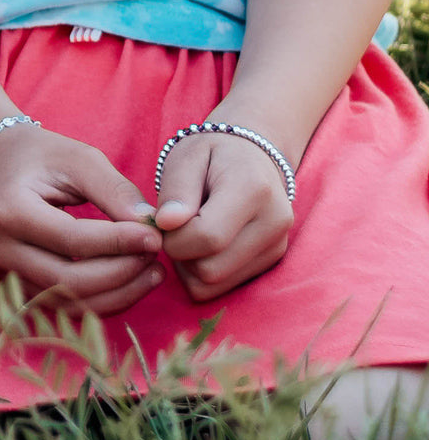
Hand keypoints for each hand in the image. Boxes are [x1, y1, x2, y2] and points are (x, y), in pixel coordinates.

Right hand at [0, 125, 163, 314]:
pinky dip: (102, 299)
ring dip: (117, 293)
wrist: (0, 161)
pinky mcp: (17, 285)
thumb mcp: (79, 158)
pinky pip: (64, 304)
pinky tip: (130, 280)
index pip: (71, 239)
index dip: (118, 242)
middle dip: (121, 273)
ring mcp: (5, 272)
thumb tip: (150, 225)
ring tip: (152, 271)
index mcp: (9, 210)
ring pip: (67, 301)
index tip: (155, 236)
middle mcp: (0, 248)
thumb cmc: (42, 155)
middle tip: (155, 255)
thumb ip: (114, 190)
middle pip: (67, 280)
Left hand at [155, 127, 294, 300]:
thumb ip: (176, 190)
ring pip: (216, 284)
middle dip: (180, 253)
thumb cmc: (212, 152)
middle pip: (211, 268)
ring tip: (187, 232)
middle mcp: (274, 222)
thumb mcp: (187, 157)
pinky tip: (201, 244)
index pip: (208, 237)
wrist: (251, 154)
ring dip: (189, 265)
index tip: (162, 220)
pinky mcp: (272, 261)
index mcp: (253, 190)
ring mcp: (277, 245)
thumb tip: (166, 223)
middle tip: (173, 226)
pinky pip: (225, 287)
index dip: (173, 238)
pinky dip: (203, 273)